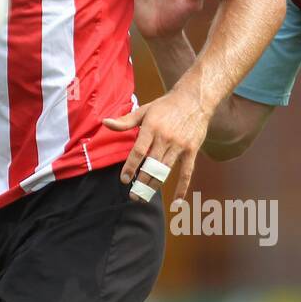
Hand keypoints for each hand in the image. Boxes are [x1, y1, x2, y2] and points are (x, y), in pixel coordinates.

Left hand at [103, 85, 209, 202]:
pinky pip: (187, 173)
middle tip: (133, 195)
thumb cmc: (166, 106)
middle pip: (151, 165)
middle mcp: (166, 138)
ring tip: (145, 197)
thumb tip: (105, 123)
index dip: (131, 167)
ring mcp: (180, 146)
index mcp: (151, 128)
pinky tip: (176, 202)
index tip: (124, 179)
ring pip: (165, 171)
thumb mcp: (145, 110)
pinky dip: (181, 188)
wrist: (194, 99)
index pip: (139, 151)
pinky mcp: (191, 151)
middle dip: (141, 182)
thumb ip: (125, 121)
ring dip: (154, 186)